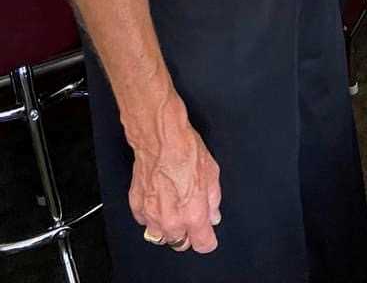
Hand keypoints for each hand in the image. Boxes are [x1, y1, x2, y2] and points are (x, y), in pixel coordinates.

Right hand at [128, 96, 220, 254]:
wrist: (160, 138)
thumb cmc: (186, 151)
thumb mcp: (212, 173)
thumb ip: (213, 199)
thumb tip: (213, 213)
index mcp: (193, 214)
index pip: (203, 244)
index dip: (208, 240)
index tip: (208, 235)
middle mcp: (171, 220)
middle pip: (180, 243)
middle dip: (187, 233)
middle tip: (190, 216)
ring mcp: (152, 216)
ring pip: (160, 236)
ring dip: (167, 228)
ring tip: (173, 209)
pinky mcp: (137, 207)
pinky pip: (145, 222)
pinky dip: (151, 216)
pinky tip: (159, 200)